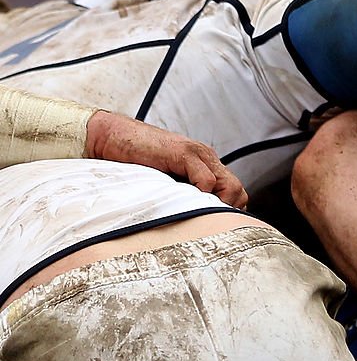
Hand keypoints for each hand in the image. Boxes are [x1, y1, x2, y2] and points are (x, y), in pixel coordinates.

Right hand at [86, 110, 247, 207]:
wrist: (113, 137)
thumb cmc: (136, 161)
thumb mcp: (168, 181)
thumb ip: (186, 193)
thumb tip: (200, 221)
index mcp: (206, 165)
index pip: (236, 193)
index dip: (229, 210)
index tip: (214, 223)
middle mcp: (207, 158)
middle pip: (238, 191)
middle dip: (227, 209)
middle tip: (208, 220)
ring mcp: (198, 154)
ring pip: (229, 186)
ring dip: (217, 203)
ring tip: (197, 210)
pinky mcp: (183, 153)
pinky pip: (206, 179)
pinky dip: (201, 192)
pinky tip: (184, 197)